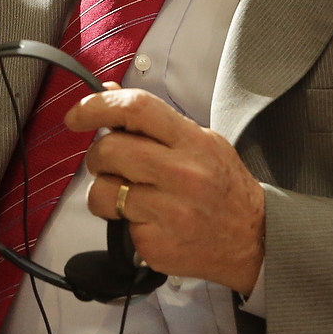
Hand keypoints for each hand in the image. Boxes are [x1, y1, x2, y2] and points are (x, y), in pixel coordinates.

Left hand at [70, 87, 265, 294]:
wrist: (254, 238)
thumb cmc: (222, 186)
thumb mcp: (200, 141)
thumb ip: (154, 120)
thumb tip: (107, 90)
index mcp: (190, 141)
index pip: (135, 108)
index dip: (97, 105)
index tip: (77, 115)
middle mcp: (181, 174)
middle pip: (109, 150)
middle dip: (98, 155)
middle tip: (110, 164)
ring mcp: (168, 211)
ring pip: (102, 191)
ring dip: (104, 191)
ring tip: (127, 195)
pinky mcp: (156, 243)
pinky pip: (117, 225)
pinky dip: (124, 222)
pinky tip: (148, 220)